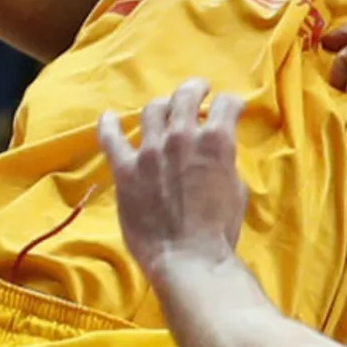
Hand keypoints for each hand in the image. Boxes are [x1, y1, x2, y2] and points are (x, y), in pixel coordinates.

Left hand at [98, 79, 248, 271]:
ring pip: (152, 110)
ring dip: (162, 105)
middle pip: (185, 97)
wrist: (187, 257)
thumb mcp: (236, 189)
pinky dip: (109, 125)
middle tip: (199, 91)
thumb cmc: (219, 230)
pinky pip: (111, 139)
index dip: (230, 105)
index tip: (230, 109)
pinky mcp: (126, 169)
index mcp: (216, 140)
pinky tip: (109, 117)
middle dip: (195, 89)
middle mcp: (182, 136)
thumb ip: (224, 163)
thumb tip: (216, 155)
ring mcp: (150, 151)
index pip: (226, 105)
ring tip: (164, 107)